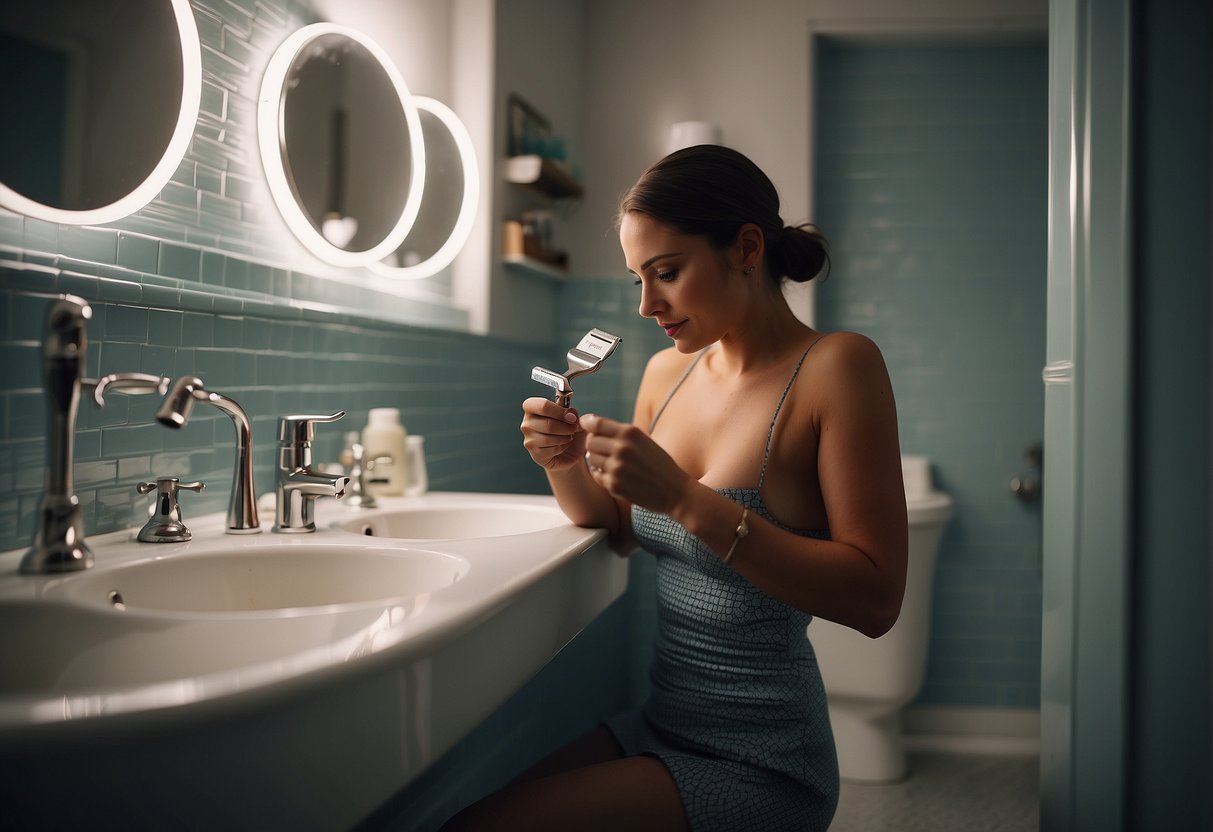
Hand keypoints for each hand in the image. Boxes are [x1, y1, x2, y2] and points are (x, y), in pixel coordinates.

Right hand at [520, 397, 585, 470]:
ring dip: (565, 438)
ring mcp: (529, 439)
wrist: (568, 452)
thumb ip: (572, 412)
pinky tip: (563, 445)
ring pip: (549, 438)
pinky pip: (552, 450)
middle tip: (574, 429)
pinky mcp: (535, 454)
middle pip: (549, 424)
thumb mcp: (573, 418)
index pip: (543, 405)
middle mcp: (526, 423)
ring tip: (569, 437)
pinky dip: (562, 447)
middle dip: (567, 427)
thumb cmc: (568, 430)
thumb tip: (570, 415)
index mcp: (532, 408)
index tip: (572, 417)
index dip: (560, 411)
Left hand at [580, 413, 695, 513]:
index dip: (587, 423)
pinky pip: (597, 476)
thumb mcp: (644, 440)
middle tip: (605, 451)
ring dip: (599, 461)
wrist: (675, 491)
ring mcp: (616, 467)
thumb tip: (590, 425)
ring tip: (616, 465)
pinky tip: (618, 477)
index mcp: (630, 433)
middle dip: (594, 445)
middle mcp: (621, 448)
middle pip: (590, 441)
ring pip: (591, 459)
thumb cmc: (659, 464)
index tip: (584, 425)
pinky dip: (603, 476)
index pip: (597, 424)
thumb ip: (620, 433)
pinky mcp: (614, 485)